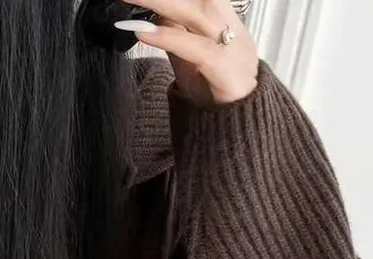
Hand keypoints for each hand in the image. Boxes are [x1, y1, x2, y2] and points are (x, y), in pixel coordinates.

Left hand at [122, 0, 257, 105]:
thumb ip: (175, 37)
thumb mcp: (189, 61)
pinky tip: (145, 32)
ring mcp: (235, 49)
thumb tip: (155, 17)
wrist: (240, 131)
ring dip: (164, 3)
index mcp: (227, 23)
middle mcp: (234, 30)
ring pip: (200, 13)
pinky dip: (170, 38)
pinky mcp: (229, 72)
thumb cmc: (217, 97)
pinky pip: (198, 49)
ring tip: (132, 0)